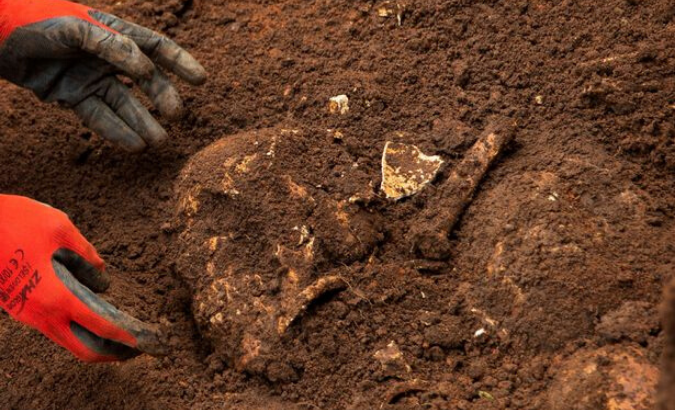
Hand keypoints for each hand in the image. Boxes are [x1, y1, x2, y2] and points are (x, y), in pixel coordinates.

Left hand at [0, 0, 205, 151]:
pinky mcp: (73, 97)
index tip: (201, 80)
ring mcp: (91, 78)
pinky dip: (116, 131)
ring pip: (125, 104)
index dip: (180, 62)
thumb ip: (112, 45)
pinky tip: (133, 145)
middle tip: (175, 117)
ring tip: (158, 141)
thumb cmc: (36, 22)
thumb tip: (147, 67)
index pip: (155, 47)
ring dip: (142, 122)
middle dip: (163, 98)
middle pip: (145, 80)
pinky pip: (100, 117)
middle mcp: (107, 57)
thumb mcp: (76, 29)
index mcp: (113, 33)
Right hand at [0, 195, 162, 361]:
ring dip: (94, 342)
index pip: (99, 327)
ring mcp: (28, 315)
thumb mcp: (60, 228)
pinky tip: (92, 316)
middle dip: (112, 352)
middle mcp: (41, 314)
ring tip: (121, 334)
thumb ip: (86, 253)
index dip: (125, 336)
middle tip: (136, 347)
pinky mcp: (20, 309)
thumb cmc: (15, 222)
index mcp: (56, 296)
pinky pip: (54, 328)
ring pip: (67, 340)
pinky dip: (77, 330)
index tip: (144, 341)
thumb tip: (101, 275)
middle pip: (83, 349)